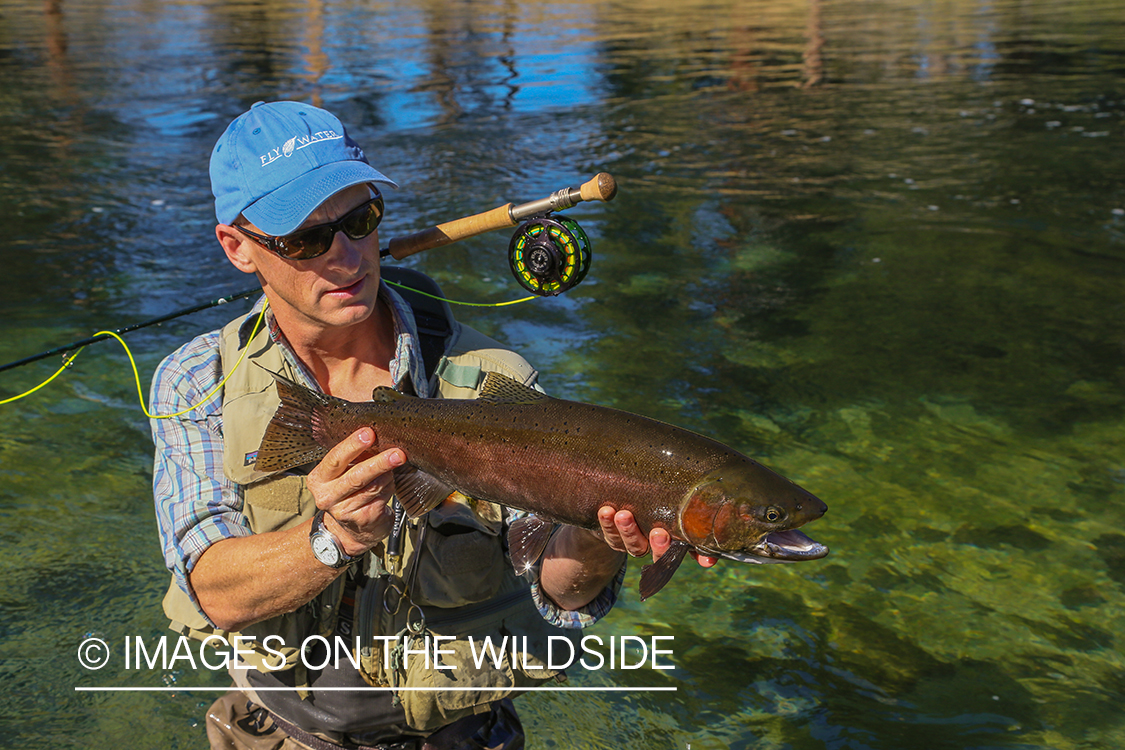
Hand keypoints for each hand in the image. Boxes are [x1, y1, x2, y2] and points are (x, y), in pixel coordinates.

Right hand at [305, 427, 403, 556]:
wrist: (350, 530)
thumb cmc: (350, 491)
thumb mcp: (344, 471)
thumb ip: (355, 455)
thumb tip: (378, 431)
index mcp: (319, 478)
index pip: (335, 458)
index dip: (352, 445)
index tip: (369, 433)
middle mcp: (327, 496)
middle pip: (356, 476)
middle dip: (379, 462)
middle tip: (397, 453)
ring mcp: (343, 511)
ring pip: (374, 486)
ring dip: (388, 475)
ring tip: (393, 464)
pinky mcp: (362, 521)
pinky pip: (382, 498)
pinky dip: (390, 488)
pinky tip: (389, 485)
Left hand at [596, 507, 717, 566]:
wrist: (617, 503)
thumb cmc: (653, 495)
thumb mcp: (670, 495)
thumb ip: (687, 496)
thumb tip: (722, 491)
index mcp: (674, 538)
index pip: (691, 549)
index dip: (700, 557)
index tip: (707, 561)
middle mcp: (655, 544)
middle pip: (660, 554)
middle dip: (660, 546)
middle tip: (659, 533)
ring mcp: (633, 541)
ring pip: (632, 545)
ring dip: (628, 531)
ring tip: (623, 515)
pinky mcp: (612, 535)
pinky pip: (609, 534)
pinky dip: (606, 523)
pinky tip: (606, 511)